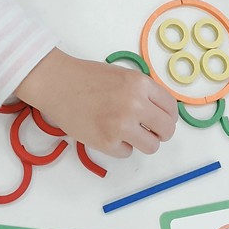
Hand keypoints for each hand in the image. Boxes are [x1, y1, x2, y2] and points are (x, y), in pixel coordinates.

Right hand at [14, 48, 178, 157]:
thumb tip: (161, 112)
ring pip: (151, 146)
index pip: (171, 109)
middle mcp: (135, 104)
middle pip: (167, 130)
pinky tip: (106, 133)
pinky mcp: (107, 142)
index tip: (160, 120)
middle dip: (160, 133)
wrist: (57, 83)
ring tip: (127, 133)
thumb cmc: (86, 77)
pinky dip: (119, 147)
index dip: (167, 117)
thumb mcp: (124, 76)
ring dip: (142, 142)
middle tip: (149, 131)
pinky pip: (127, 153)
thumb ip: (143, 92)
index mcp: (141, 84)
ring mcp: (122, 125)